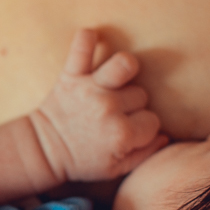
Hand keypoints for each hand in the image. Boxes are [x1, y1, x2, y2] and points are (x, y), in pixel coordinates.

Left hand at [30, 28, 164, 182]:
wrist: (44, 151)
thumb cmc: (82, 160)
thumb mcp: (115, 169)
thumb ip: (145, 154)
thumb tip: (165, 135)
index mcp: (121, 134)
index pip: (153, 120)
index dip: (144, 127)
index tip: (130, 131)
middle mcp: (108, 108)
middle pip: (141, 94)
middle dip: (132, 104)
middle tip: (114, 114)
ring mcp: (90, 89)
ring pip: (125, 64)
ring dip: (125, 69)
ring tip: (116, 80)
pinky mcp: (71, 75)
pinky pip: (82, 47)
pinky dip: (87, 39)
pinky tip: (94, 39)